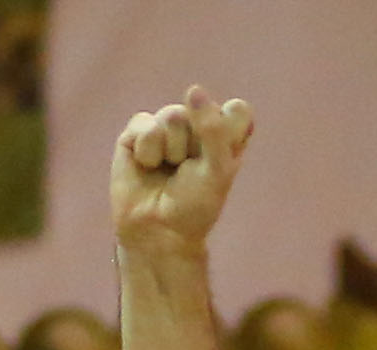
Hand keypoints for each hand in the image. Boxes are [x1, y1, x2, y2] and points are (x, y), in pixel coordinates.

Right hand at [112, 87, 249, 250]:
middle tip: (189, 173)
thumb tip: (194, 90)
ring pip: (172, 115)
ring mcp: (167, 125)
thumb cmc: (194, 207)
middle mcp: (198, 124)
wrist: (157, 232)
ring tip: (168, 170)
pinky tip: (147, 166)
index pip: (238, 110)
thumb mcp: (216, 171)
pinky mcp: (138, 130)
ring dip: (171, 150)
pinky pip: (146, 125)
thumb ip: (213, 130)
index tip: (220, 164)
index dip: (228, 134)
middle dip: (195, 146)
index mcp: (227, 134)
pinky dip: (148, 152)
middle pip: (200, 109)